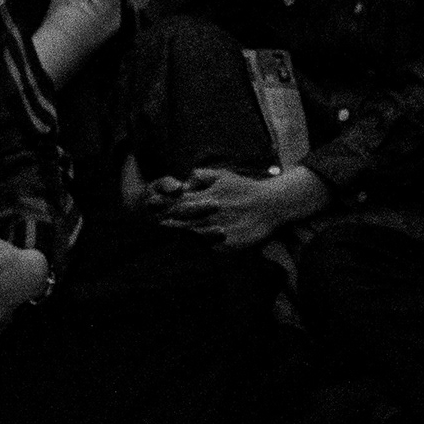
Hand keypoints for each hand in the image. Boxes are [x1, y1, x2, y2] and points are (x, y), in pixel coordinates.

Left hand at [156, 165, 330, 251]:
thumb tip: (184, 181)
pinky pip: (208, 248)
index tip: (152, 206)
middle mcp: (210, 215)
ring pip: (192, 235)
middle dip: (167, 220)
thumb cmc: (245, 188)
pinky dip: (198, 246)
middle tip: (154, 222)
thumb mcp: (223, 175)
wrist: (271, 205)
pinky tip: (188, 246)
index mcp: (207, 198)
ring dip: (179, 234)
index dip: (164, 205)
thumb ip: (202, 176)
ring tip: (166, 232)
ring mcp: (218, 231)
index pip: (178, 203)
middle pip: (182, 220)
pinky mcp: (227, 245)